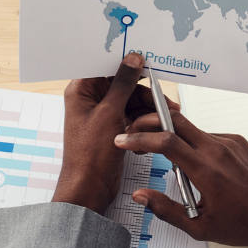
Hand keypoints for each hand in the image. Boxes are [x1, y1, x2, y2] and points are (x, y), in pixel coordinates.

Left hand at [51, 53, 150, 213]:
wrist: (90, 189)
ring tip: (166, 121)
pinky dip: (143, 124)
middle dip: (145, 94)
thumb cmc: (90, 154)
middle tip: (166, 102)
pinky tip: (150, 135)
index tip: (147, 60)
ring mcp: (102, 115)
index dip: (125, 62)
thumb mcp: (110, 112)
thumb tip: (133, 58)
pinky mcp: (113, 129)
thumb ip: (123, 83)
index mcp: (82, 91)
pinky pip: (132, 117)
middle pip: (123, 85)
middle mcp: (91, 100)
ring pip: (131, 102)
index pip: (104, 65)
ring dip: (148, 112)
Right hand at [117, 109, 247, 247]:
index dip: (139, 139)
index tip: (122, 140)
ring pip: (193, 130)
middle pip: (176, 121)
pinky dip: (196, 145)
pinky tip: (194, 165)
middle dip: (151, 122)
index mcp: (206, 170)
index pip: (165, 142)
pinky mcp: (239, 142)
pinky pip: (210, 137)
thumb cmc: (243, 225)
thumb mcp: (199, 227)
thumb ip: (166, 210)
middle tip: (134, 131)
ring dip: (174, 137)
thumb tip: (140, 196)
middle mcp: (218, 150)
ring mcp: (230, 143)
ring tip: (165, 157)